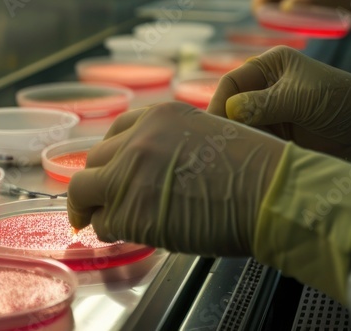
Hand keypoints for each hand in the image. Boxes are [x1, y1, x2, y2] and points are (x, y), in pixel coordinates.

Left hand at [66, 103, 285, 256]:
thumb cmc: (255, 170)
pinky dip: (109, 232)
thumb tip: (163, 169)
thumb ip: (178, 144)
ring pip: (83, 190)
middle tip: (102, 201)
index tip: (112, 170)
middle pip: (95, 159)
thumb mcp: (211, 135)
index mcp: (161, 116)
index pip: (117, 131)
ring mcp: (129, 174)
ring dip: (91, 207)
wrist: (267, 191)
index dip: (113, 155)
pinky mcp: (129, 211)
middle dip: (99, 182)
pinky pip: (102, 223)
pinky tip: (127, 235)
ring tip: (98, 221)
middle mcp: (139, 139)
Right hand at [208, 46, 350, 170]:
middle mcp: (269, 87)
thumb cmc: (346, 103)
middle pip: (232, 107)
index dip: (217, 106)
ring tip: (227, 164)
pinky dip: (252, 153)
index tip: (212, 133)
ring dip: (238, 143)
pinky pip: (258, 144)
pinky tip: (245, 167)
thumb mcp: (303, 99)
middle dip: (225, 128)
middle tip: (214, 154)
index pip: (231, 83)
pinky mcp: (284, 136)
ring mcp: (276, 113)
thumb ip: (264, 104)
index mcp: (272, 65)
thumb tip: (227, 110)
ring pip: (243, 129)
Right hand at [251, 0, 350, 20]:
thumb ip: (302, 2)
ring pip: (286, 2)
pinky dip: (289, 19)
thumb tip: (282, 10)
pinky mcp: (318, 6)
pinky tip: (289, 30)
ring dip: (278, 13)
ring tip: (274, 28)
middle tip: (264, 22)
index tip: (259, 10)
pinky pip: (296, 11)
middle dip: (268, 4)